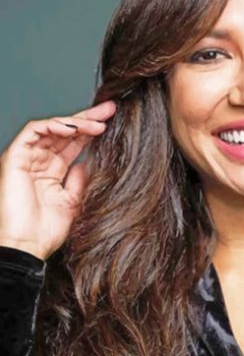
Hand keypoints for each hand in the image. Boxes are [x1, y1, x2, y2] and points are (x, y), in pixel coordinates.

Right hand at [0, 100, 116, 259]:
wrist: (26, 246)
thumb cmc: (46, 231)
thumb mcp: (74, 202)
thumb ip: (81, 181)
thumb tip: (90, 163)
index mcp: (53, 172)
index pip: (75, 143)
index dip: (93, 131)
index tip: (115, 122)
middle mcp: (40, 161)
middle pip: (66, 131)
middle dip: (89, 118)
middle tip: (110, 109)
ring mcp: (28, 157)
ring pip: (52, 127)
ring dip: (76, 122)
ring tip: (98, 123)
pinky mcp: (15, 156)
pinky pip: (34, 130)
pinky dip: (54, 125)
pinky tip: (73, 128)